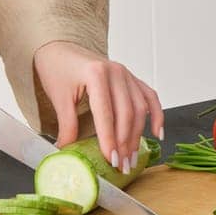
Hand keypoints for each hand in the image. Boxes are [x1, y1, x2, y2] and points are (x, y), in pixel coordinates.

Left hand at [33, 41, 163, 174]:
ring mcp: (126, 74)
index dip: (109, 139)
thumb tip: (68, 153)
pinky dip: (156, 114)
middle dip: (125, 142)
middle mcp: (116, 72)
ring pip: (139, 109)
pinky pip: (149, 96)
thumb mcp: (58, 98)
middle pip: (126, 113)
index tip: (111, 160)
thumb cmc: (58, 69)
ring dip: (137, 136)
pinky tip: (157, 133)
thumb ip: (66, 126)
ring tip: (132, 158)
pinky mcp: (131, 78)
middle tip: (122, 165)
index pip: (106, 113)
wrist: (60, 48)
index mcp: (96, 74)